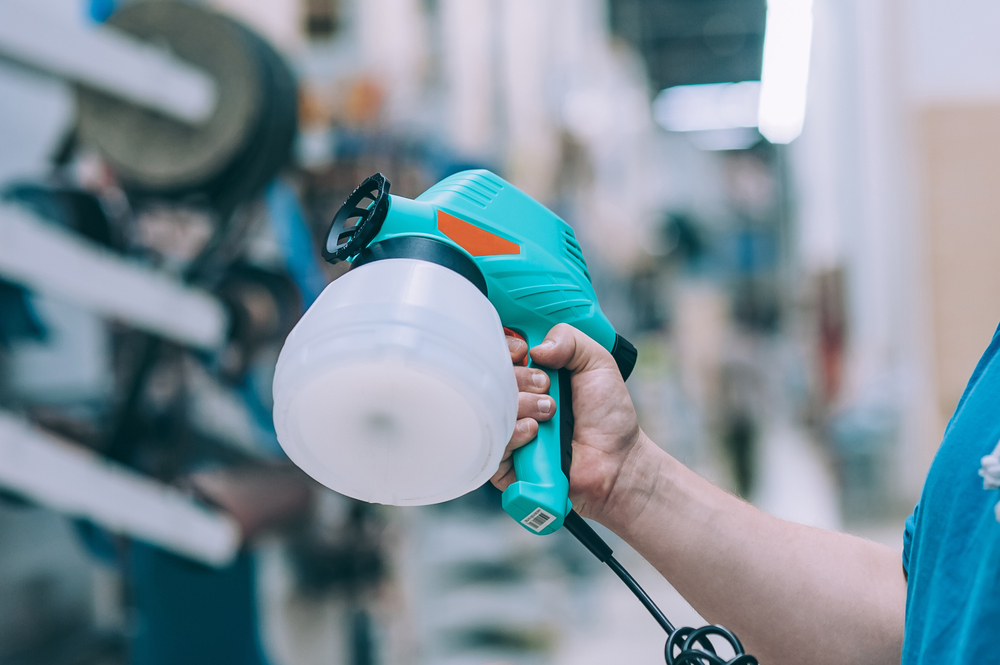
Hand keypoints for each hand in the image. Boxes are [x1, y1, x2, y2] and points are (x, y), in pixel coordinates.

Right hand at [490, 323, 648, 521]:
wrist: (618, 460)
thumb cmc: (608, 416)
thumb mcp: (597, 364)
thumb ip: (571, 341)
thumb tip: (537, 347)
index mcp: (531, 375)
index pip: (499, 353)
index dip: (507, 348)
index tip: (524, 351)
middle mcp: (516, 400)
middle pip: (492, 378)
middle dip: (521, 378)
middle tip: (547, 387)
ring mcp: (509, 429)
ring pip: (493, 409)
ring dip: (523, 405)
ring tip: (550, 413)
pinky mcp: (506, 462)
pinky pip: (495, 443)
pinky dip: (515, 432)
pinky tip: (534, 432)